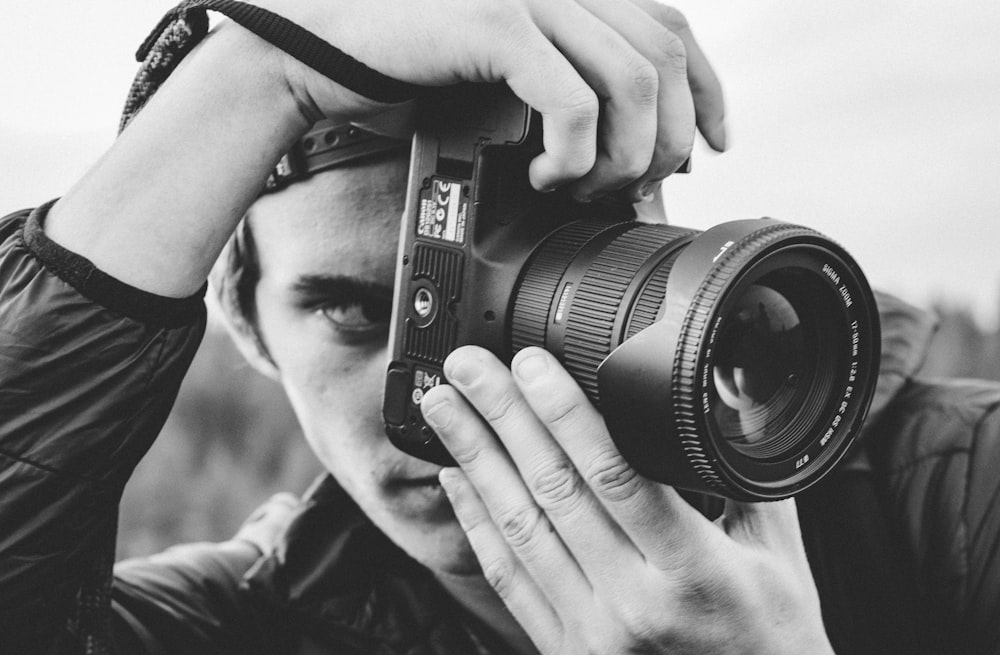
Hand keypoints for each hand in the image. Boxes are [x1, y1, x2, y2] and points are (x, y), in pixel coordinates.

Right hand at [257, 0, 725, 200]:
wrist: (317, 56)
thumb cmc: (407, 74)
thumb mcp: (505, 82)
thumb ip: (567, 88)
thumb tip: (627, 149)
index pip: (671, 27)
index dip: (707, 89)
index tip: (714, 143)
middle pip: (665, 58)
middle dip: (668, 139)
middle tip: (636, 188)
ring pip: (632, 82)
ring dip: (621, 156)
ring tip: (581, 188)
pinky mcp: (495, 24)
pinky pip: (573, 101)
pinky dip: (573, 155)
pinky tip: (545, 177)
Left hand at [420, 346, 839, 654]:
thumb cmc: (773, 641)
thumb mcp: (778, 554)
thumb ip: (746, 476)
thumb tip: (729, 404)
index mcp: (692, 570)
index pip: (613, 474)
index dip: (564, 411)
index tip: (530, 363)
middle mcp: (632, 603)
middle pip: (552, 490)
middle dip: (501, 418)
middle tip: (466, 367)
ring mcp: (592, 634)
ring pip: (518, 529)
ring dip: (475, 460)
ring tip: (444, 409)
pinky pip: (508, 580)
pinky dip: (476, 523)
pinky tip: (456, 479)